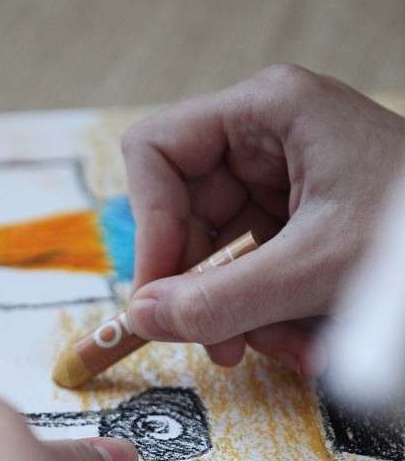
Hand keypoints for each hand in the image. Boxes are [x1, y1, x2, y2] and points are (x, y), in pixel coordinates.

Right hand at [122, 64, 404, 375]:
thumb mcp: (316, 269)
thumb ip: (222, 299)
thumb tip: (145, 316)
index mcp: (268, 112)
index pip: (157, 154)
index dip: (149, 225)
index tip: (159, 293)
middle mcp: (267, 139)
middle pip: (184, 213)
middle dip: (202, 287)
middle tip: (216, 341)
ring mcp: (281, 181)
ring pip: (217, 254)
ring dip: (242, 314)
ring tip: (291, 349)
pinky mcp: (296, 222)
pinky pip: (252, 271)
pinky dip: (269, 314)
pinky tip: (306, 341)